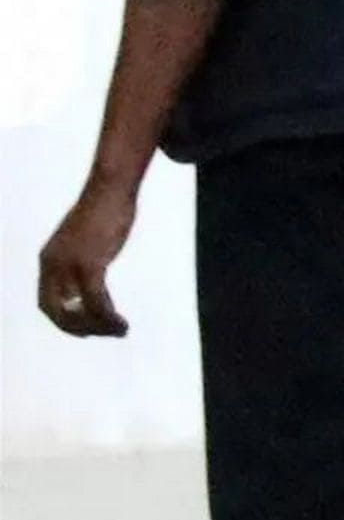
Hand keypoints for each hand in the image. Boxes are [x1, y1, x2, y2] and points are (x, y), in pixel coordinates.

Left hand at [38, 179, 134, 336]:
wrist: (110, 187)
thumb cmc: (102, 210)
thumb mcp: (84, 241)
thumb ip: (81, 262)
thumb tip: (92, 281)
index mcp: (48, 259)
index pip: (47, 303)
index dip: (64, 322)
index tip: (87, 330)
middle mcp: (52, 264)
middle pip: (59, 313)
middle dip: (82, 329)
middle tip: (107, 332)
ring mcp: (69, 264)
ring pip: (80, 311)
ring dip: (100, 326)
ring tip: (121, 329)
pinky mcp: (89, 263)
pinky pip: (95, 302)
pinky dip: (108, 317)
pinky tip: (121, 322)